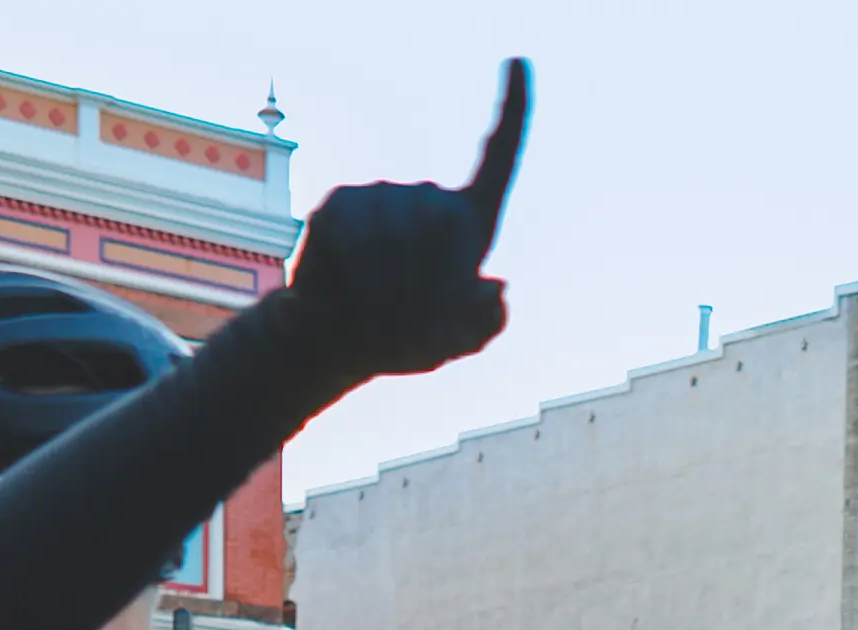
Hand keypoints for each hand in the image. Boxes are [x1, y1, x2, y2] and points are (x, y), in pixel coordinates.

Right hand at [285, 61, 526, 380]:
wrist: (338, 340)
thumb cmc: (404, 341)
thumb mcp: (457, 342)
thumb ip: (486, 324)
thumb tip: (495, 285)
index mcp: (468, 224)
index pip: (498, 160)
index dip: (513, 110)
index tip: (520, 59)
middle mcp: (427, 198)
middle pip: (442, 224)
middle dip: (429, 282)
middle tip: (409, 321)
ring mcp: (383, 196)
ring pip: (397, 234)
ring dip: (389, 286)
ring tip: (378, 313)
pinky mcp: (342, 202)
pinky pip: (355, 235)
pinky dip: (355, 275)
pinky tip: (348, 290)